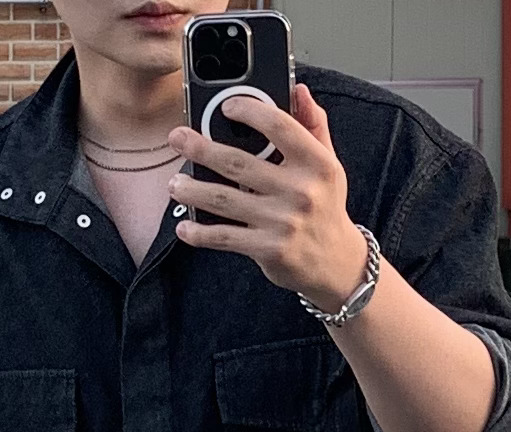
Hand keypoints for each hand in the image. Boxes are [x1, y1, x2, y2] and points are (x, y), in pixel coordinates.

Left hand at [166, 83, 370, 312]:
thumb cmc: (326, 209)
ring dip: (193, 189)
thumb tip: (298, 89)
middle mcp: (299, 191)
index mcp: (317, 164)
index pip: (279, 126)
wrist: (336, 264)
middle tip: (177, 139)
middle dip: (201, 148)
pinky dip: (200, 233)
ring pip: (225, 200)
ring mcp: (281, 222)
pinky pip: (225, 237)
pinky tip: (184, 227)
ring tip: (174, 183)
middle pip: (238, 163)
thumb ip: (313, 126)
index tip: (227, 107)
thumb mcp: (329, 165)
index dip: (250, 111)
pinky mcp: (267, 249)